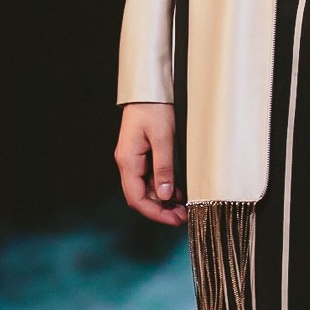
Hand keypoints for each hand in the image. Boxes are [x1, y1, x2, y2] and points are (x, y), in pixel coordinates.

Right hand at [114, 103, 187, 225]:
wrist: (149, 90)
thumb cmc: (154, 108)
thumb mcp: (163, 138)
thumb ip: (164, 168)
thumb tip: (164, 195)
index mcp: (128, 160)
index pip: (137, 198)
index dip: (155, 213)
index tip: (174, 220)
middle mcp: (127, 162)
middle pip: (139, 197)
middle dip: (160, 210)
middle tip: (182, 216)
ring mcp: (133, 159)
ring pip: (145, 189)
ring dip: (161, 200)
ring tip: (182, 207)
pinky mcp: (141, 154)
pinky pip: (149, 178)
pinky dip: (162, 188)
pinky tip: (176, 191)